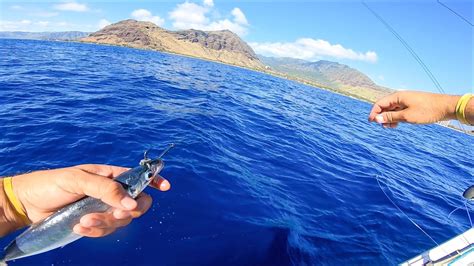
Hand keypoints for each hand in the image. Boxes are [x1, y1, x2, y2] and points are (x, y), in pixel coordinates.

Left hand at [3, 164, 169, 236]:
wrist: (28, 203)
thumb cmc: (52, 183)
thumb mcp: (78, 180)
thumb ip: (106, 189)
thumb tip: (132, 204)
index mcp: (111, 175)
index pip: (138, 177)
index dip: (154, 181)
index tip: (166, 187)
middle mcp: (112, 192)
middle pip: (137, 204)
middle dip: (127, 212)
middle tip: (114, 215)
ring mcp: (104, 208)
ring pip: (121, 221)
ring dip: (104, 223)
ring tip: (82, 221)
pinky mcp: (94, 223)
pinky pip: (105, 231)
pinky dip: (94, 231)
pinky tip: (79, 227)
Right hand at [368, 91, 459, 127]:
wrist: (446, 107)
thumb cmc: (427, 110)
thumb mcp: (407, 116)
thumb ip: (391, 117)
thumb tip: (377, 118)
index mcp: (397, 97)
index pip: (379, 103)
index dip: (374, 113)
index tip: (371, 122)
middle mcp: (400, 98)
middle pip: (385, 106)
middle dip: (381, 116)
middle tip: (383, 127)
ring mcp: (406, 101)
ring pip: (392, 110)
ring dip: (389, 118)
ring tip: (390, 127)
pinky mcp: (412, 106)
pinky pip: (399, 111)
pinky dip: (396, 118)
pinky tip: (397, 124)